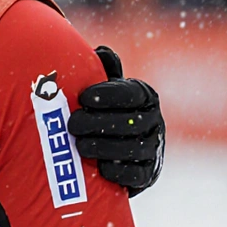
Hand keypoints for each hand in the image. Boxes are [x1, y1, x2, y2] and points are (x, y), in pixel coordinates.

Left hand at [68, 45, 164, 196]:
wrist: (113, 151)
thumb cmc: (102, 111)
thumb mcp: (103, 89)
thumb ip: (102, 71)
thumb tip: (101, 52)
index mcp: (144, 96)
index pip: (131, 93)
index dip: (108, 95)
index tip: (83, 97)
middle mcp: (154, 121)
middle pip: (129, 122)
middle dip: (98, 123)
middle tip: (73, 124)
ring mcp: (153, 149)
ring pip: (132, 149)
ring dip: (103, 147)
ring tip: (79, 146)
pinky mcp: (147, 175)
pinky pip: (135, 175)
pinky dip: (116, 171)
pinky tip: (98, 167)